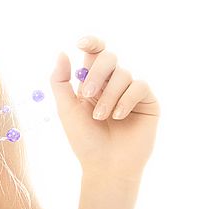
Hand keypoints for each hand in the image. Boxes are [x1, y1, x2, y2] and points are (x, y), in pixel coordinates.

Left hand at [50, 36, 160, 177]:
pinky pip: (139, 86)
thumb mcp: (66, 109)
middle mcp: (113, 83)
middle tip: (87, 94)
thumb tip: (61, 52)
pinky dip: (126, 99)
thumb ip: (60, 81)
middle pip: (109, 58)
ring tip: (101, 117)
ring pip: (123, 74)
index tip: (80, 43)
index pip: (94, 54)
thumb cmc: (85, 140)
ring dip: (109, 96)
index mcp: (92, 82)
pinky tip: (118, 116)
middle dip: (97, 73)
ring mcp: (131, 92)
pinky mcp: (148, 102)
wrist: (106, 166)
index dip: (91, 42)